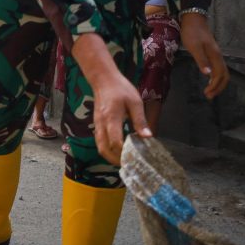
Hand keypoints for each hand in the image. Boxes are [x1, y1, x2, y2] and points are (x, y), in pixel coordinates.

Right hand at [72, 33, 151, 165]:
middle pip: (103, 148)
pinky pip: (99, 140)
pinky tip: (117, 150)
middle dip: (115, 159)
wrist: (103, 79)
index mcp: (112, 118)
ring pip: (99, 146)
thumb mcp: (135, 102)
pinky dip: (106, 149)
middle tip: (128, 165)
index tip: (135, 157)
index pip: (115, 141)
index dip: (124, 151)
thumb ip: (140, 120)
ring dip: (109, 156)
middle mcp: (102, 124)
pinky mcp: (97, 123)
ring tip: (123, 160)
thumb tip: (148, 137)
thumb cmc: (121, 89)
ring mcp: (97, 124)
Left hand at [179, 12, 228, 98]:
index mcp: (215, 56)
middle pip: (224, 75)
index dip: (215, 86)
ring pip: (222, 72)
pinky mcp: (212, 52)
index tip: (207, 94)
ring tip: (209, 90)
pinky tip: (209, 78)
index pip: (220, 75)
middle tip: (209, 96)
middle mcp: (218, 56)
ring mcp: (216, 54)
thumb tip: (208, 74)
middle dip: (218, 87)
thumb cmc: (192, 33)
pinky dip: (216, 76)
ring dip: (217, 82)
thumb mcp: (194, 47)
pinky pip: (218, 67)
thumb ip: (201, 60)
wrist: (193, 19)